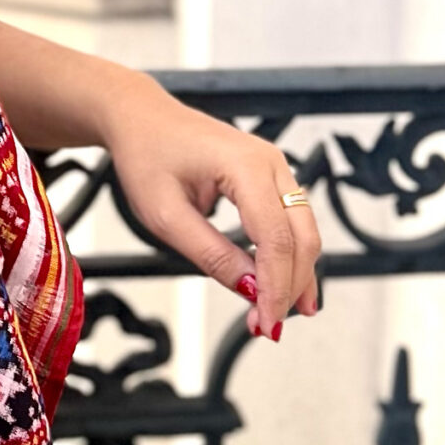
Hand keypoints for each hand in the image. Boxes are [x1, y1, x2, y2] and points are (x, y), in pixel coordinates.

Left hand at [97, 71, 322, 337]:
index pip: (275, 238)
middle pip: (301, 237)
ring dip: (294, 274)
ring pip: (304, 230)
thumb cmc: (147, 158)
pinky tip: (282, 285)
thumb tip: (251, 290)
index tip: (265, 324)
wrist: (141, 117)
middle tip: (268, 328)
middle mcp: (272, 162)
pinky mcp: (271, 175)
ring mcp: (276, 166)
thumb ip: (211, 253)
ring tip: (276, 316)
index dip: (275, 286)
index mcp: (245, 166)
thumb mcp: (166, 215)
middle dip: (290, 286)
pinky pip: (291, 220)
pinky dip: (288, 255)